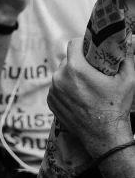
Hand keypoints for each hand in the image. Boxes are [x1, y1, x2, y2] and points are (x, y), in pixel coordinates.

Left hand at [48, 37, 134, 158]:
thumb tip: (131, 40)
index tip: (91, 49)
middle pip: (68, 59)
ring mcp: (53, 90)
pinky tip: (78, 96)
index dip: (83, 43)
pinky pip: (56, 87)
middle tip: (92, 70)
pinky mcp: (50, 101)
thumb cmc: (117, 108)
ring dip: (71, 76)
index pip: (73, 43)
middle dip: (79, 62)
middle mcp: (60, 77)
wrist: (105, 137)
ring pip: (61, 74)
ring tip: (86, 85)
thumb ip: (129, 57)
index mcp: (76, 68)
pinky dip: (65, 88)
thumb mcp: (128, 80)